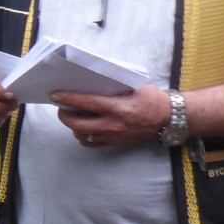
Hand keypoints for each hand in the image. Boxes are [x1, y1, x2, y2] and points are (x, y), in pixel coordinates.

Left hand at [53, 83, 168, 148]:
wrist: (169, 118)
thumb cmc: (151, 99)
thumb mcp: (135, 87)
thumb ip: (114, 85)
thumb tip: (90, 80)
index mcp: (119, 108)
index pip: (87, 103)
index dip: (68, 99)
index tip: (54, 96)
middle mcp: (114, 124)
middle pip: (79, 125)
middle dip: (65, 116)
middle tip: (61, 109)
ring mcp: (115, 136)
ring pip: (83, 136)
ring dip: (73, 127)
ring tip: (72, 117)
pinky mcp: (117, 144)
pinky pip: (92, 144)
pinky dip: (83, 137)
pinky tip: (83, 129)